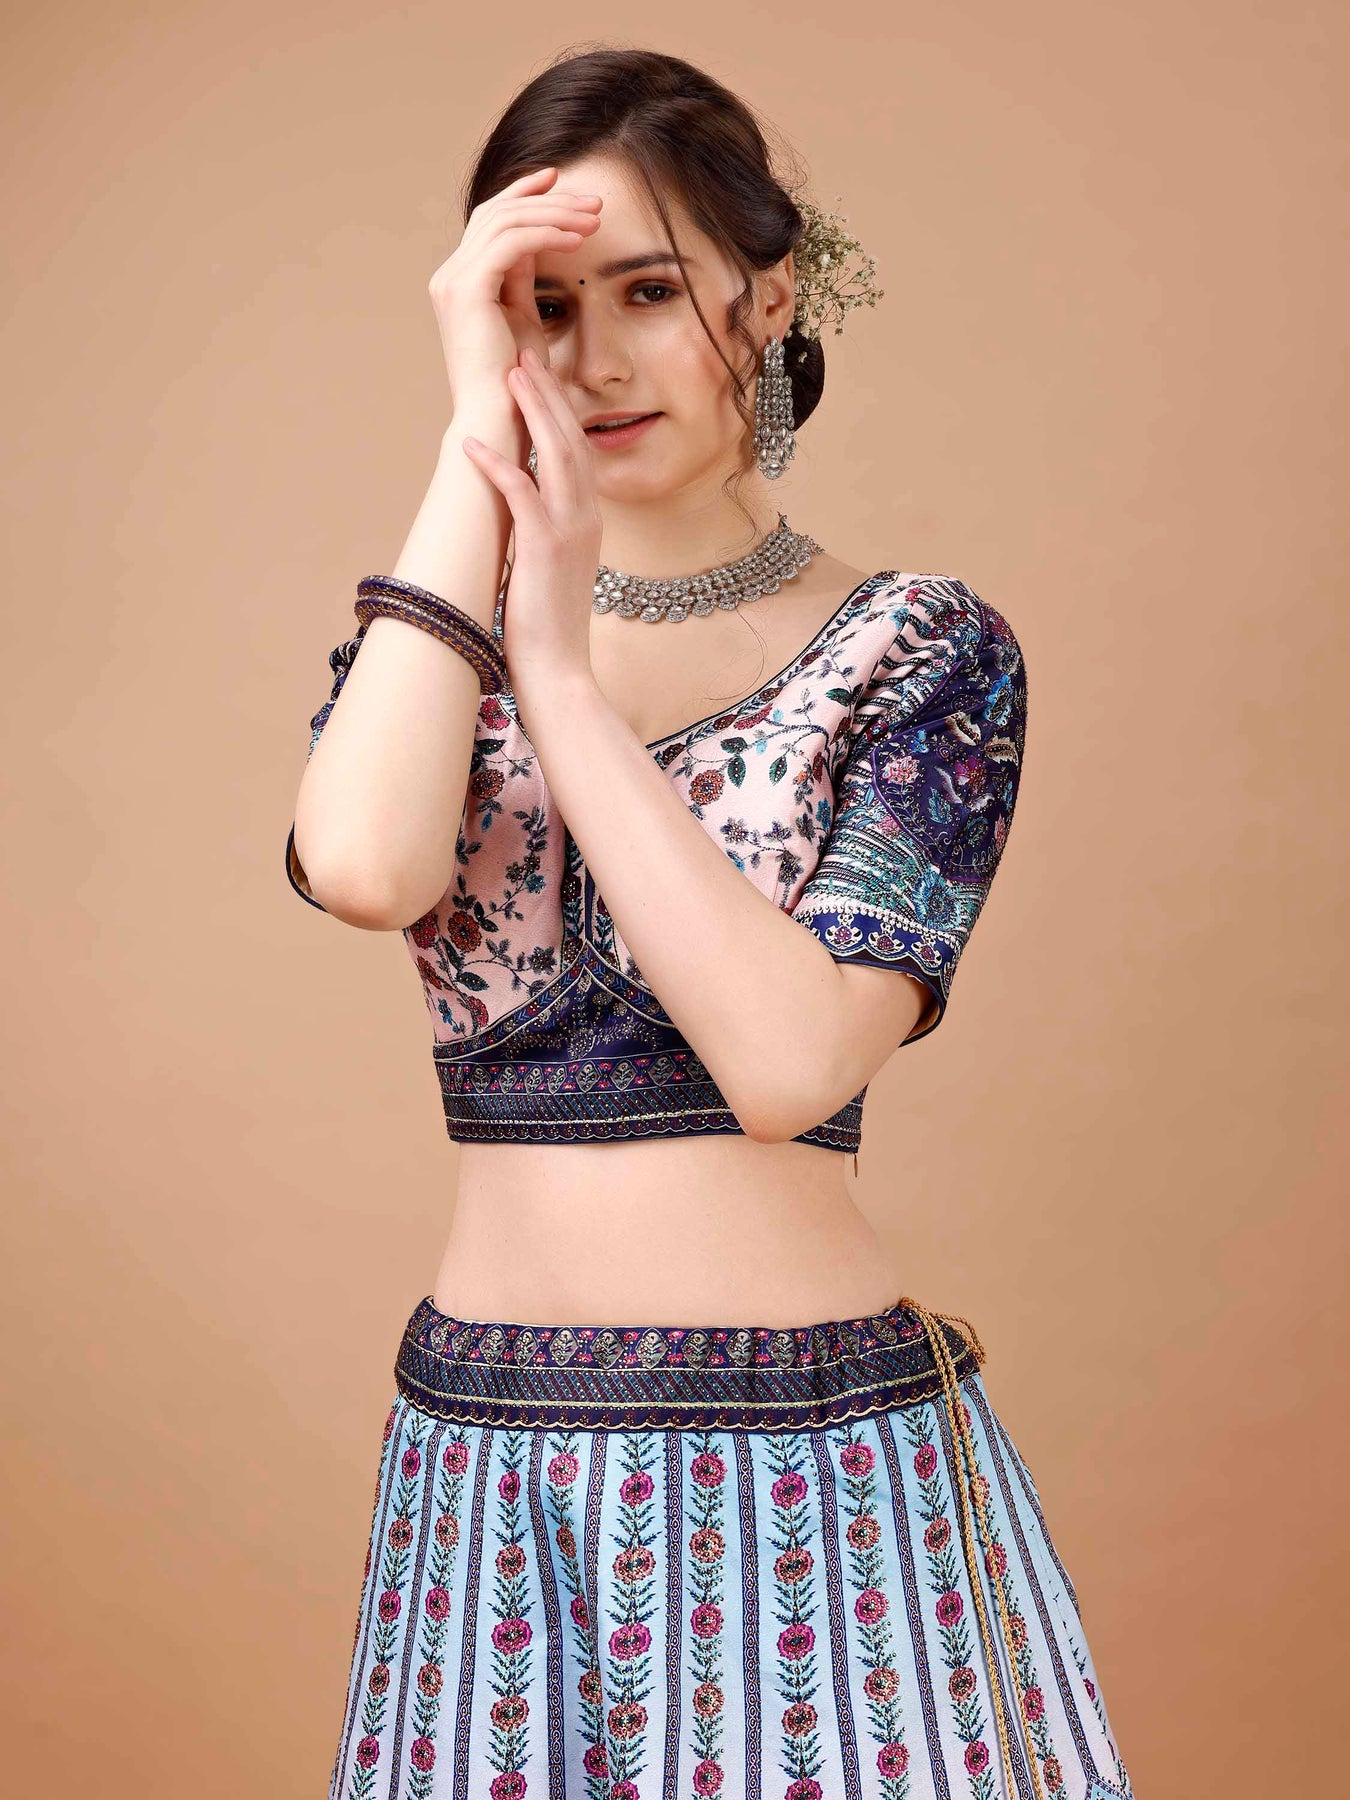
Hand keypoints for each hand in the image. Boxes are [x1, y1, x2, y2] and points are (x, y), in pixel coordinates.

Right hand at [427, 167, 602, 417]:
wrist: (496, 418)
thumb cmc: (515, 383)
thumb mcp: (522, 319)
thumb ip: (522, 279)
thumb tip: (536, 245)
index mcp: (461, 281)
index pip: (491, 221)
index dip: (526, 196)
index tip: (564, 185)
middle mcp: (450, 275)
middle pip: (498, 212)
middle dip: (548, 199)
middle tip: (593, 200)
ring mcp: (454, 280)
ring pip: (507, 221)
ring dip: (556, 214)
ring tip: (595, 218)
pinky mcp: (468, 289)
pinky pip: (511, 243)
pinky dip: (547, 233)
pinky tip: (578, 238)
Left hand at [461, 345, 602, 706]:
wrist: (557, 670)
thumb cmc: (546, 626)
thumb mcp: (550, 566)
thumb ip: (543, 530)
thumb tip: (522, 508)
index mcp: (586, 521)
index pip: (575, 451)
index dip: (557, 410)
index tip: (537, 375)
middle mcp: (585, 519)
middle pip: (571, 440)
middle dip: (547, 395)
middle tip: (525, 353)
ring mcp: (569, 533)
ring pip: (556, 456)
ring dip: (532, 413)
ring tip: (511, 376)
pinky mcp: (545, 550)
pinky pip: (523, 496)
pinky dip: (499, 466)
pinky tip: (474, 443)